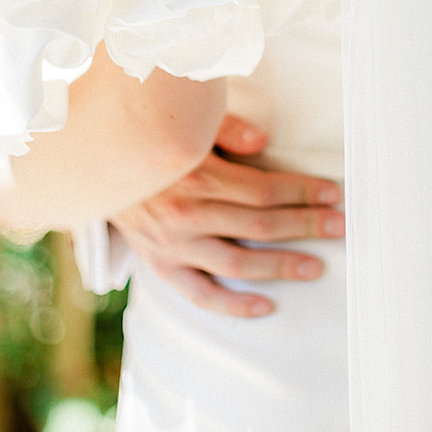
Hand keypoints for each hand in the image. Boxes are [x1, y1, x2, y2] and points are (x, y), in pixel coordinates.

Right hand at [110, 113, 344, 316]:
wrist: (90, 169)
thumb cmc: (150, 143)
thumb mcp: (184, 125)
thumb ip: (225, 130)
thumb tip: (263, 142)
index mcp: (194, 175)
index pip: (263, 190)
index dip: (301, 192)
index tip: (333, 194)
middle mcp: (185, 215)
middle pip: (259, 226)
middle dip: (305, 226)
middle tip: (341, 227)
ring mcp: (172, 245)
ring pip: (237, 263)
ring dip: (281, 266)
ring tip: (316, 266)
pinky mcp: (160, 265)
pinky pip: (201, 293)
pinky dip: (235, 304)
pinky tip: (268, 306)